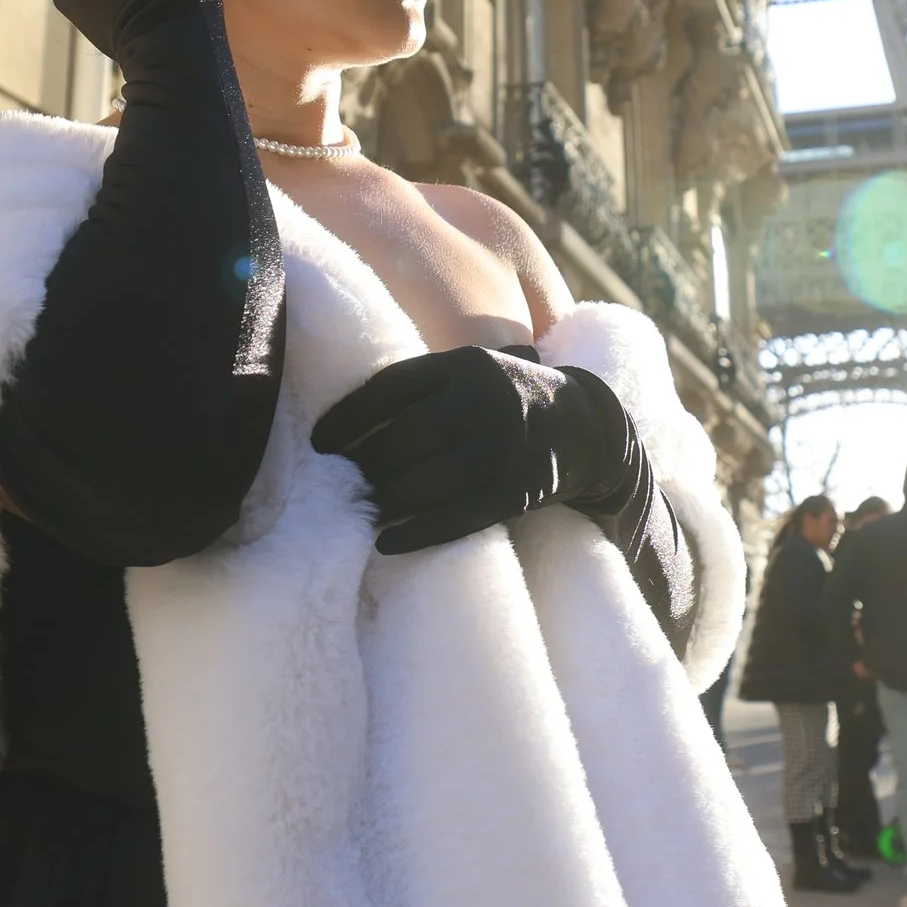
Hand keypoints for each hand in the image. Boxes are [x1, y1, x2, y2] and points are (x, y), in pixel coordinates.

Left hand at [311, 344, 641, 555]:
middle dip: (365, 464)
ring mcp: (505, 446)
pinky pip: (457, 517)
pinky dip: (416, 532)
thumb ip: (423, 389)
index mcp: (465, 364)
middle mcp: (487, 399)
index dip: (348, 418)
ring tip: (357, 511)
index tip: (318, 444)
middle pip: (406, 436)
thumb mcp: (472, 376)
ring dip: (384, 501)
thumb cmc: (507, 402)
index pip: (391, 388)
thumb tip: (344, 424)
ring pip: (429, 479)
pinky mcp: (519, 489)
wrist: (588, 429)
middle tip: (338, 484)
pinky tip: (385, 541)